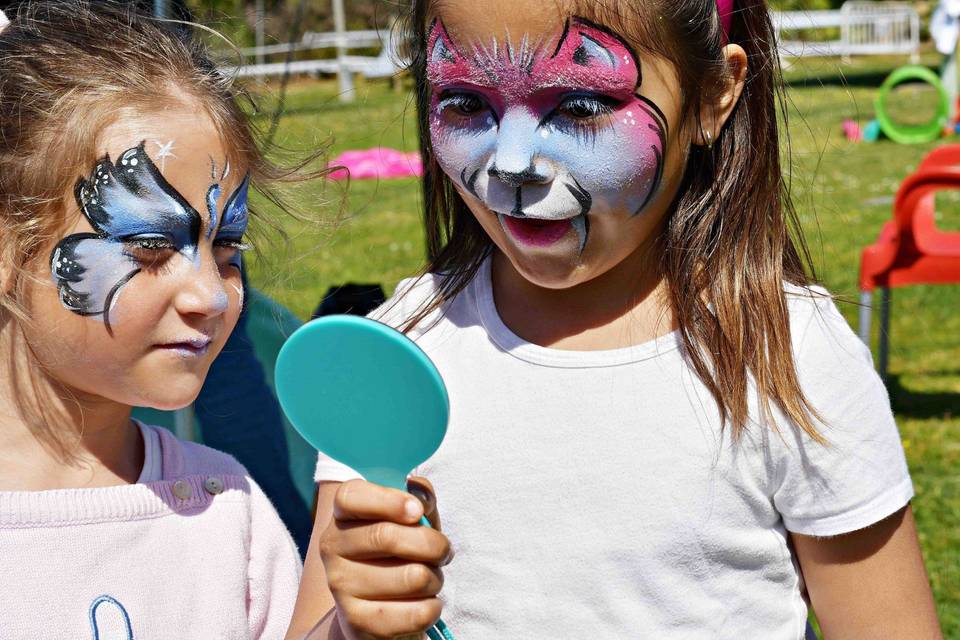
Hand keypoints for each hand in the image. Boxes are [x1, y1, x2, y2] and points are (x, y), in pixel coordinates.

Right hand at [319, 477, 451, 639]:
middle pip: (386, 536)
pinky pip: (415, 612)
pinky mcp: (357, 622)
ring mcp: (341, 586)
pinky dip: (432, 607)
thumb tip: (423, 499)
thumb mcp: (409, 519)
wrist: (376, 609)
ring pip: (410, 576)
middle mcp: (333, 548)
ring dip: (435, 578)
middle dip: (431, 544)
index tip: (417, 511)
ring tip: (430, 579)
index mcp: (343, 515)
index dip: (389, 500)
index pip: (351, 497)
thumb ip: (418, 497)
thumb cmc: (399, 553)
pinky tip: (425, 603)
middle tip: (443, 551)